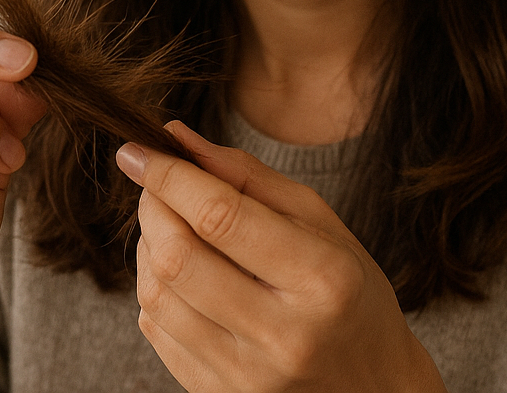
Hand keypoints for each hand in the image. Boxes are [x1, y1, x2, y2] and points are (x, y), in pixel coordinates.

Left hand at [116, 122, 445, 392]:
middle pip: (179, 258)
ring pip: (157, 295)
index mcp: (320, 278)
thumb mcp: (319, 220)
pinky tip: (180, 270)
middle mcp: (283, 335)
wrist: (370, 386)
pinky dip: (154, 287)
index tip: (136, 150)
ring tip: (170, 224)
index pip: (221, 216)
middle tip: (154, 184)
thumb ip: (248, 175)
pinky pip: (156, 331)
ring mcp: (247, 378)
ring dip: (148, 246)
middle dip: (152, 207)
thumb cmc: (348, 291)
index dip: (168, 176)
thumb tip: (178, 138)